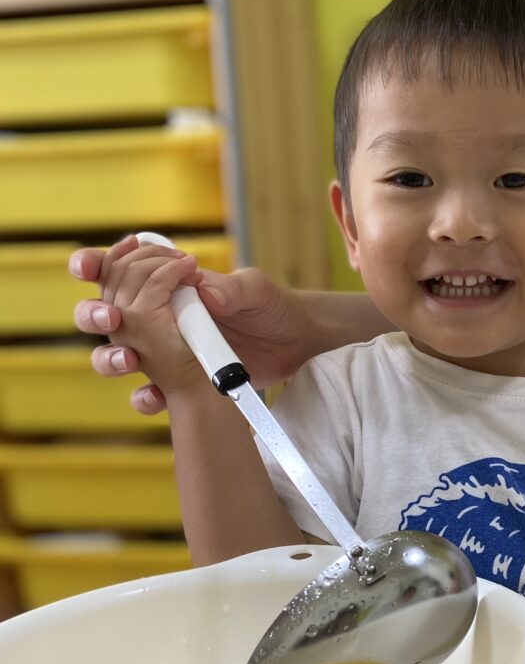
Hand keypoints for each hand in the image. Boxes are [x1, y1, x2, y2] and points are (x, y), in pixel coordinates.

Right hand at [71, 236, 310, 412]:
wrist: (298, 345)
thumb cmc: (274, 308)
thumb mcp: (256, 290)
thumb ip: (231, 288)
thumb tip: (201, 292)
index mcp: (168, 286)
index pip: (119, 270)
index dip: (94, 265)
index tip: (88, 267)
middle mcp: (158, 319)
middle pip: (101, 315)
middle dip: (93, 314)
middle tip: (113, 319)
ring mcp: (166, 353)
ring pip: (114, 357)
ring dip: (110, 359)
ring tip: (130, 362)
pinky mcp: (181, 384)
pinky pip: (149, 395)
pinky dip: (146, 398)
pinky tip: (157, 396)